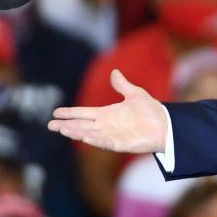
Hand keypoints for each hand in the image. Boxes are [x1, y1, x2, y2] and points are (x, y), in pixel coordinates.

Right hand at [48, 69, 167, 153]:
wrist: (165, 125)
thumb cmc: (151, 111)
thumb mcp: (135, 94)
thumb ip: (122, 85)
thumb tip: (114, 72)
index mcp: (107, 114)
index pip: (84, 113)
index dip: (70, 113)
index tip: (56, 112)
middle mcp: (106, 125)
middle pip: (81, 125)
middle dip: (66, 125)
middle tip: (50, 125)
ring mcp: (111, 135)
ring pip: (89, 134)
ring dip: (76, 132)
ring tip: (62, 130)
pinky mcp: (120, 144)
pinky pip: (104, 142)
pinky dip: (94, 140)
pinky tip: (84, 137)